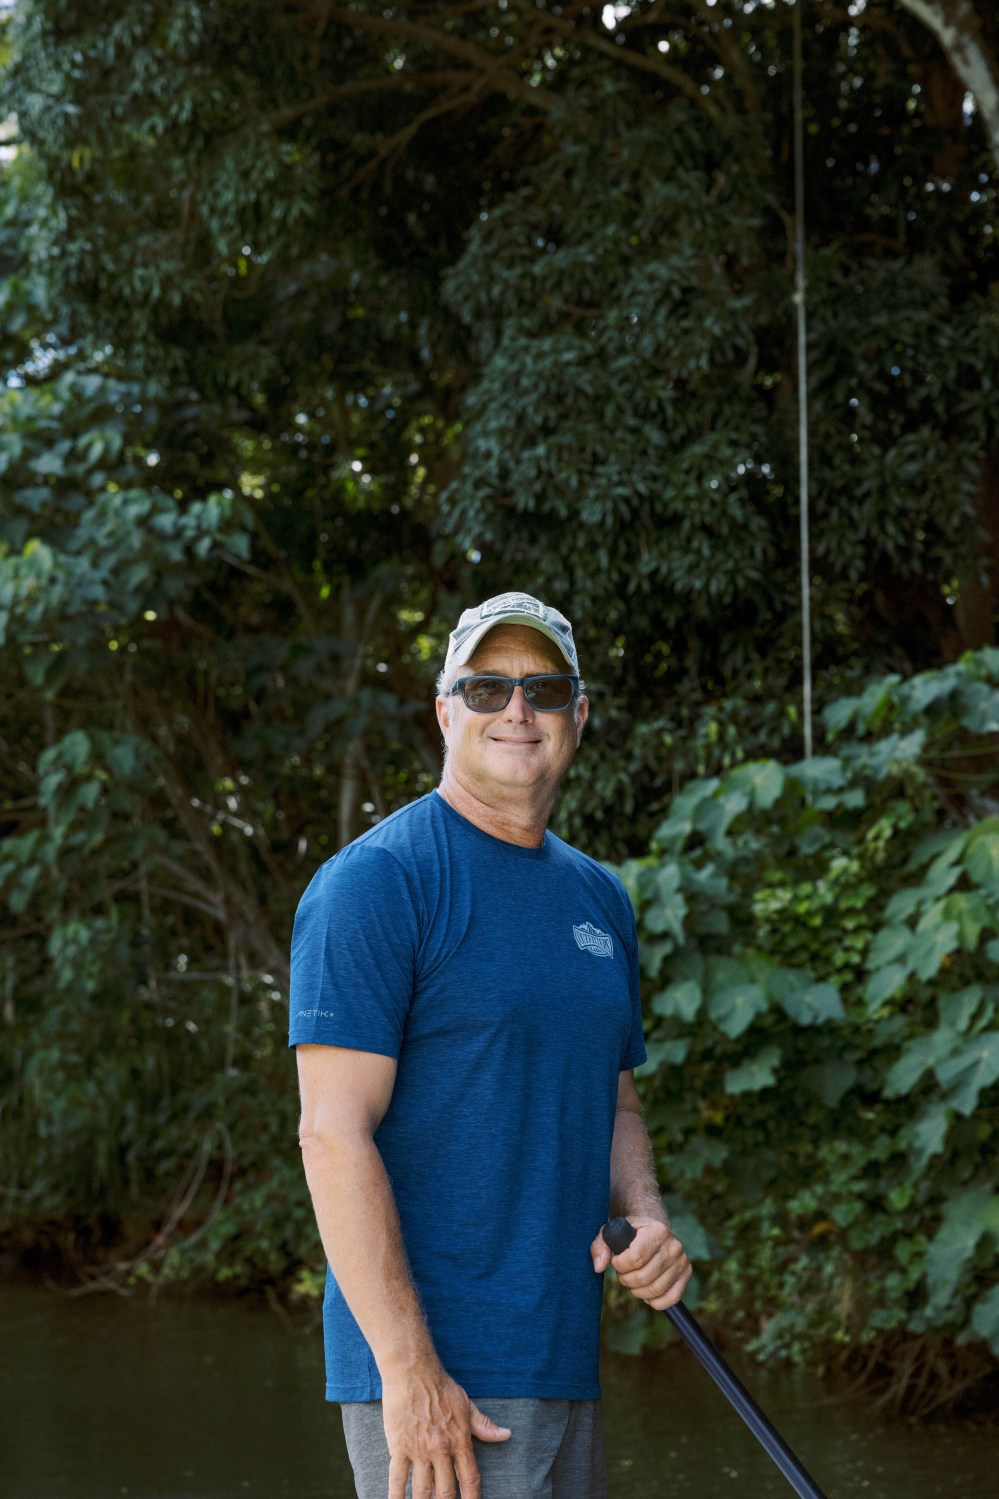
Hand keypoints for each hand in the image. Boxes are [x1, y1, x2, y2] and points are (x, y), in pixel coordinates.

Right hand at [381, 1362, 510, 1498]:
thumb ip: (484, 1425)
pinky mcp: (399, 1446)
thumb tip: (506, 1435)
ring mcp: (419, 1449)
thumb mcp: (466, 1405)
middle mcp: (441, 1449)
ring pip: (423, 1489)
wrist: (413, 1371)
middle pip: (446, 1491)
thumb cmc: (441, 1386)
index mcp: (460, 1440)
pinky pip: (397, 1478)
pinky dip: (397, 1495)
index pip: (470, 1479)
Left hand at [590, 1216, 691, 1310]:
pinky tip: (646, 1293)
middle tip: (622, 1274)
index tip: (616, 1262)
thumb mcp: (611, 1233)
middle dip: (626, 1280)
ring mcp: (682, 1261)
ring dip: (638, 1291)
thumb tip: (599, 1267)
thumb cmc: (629, 1233)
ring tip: (632, 1282)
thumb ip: (600, 1247)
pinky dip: (655, 1302)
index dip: (620, 1265)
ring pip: (656, 1289)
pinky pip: (672, 1298)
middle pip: (644, 1277)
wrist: (652, 1231)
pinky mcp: (686, 1274)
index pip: (635, 1258)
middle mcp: (673, 1246)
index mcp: (657, 1231)